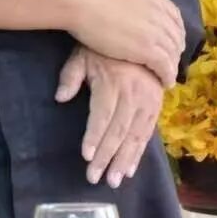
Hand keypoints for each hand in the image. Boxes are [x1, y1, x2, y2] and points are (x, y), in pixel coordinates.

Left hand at [56, 46, 165, 187]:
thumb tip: (60, 98)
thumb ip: (70, 76)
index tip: (86, 156)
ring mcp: (148, 101)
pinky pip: (147, 134)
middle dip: (106, 156)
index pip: (103, 115)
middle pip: (118, 131)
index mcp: (113, 82)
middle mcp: (133, 94)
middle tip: (94, 178)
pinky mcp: (156, 107)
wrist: (141, 36)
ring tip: (113, 181)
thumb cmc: (103, 48)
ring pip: (135, 136)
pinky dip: (138, 153)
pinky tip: (130, 170)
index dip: (95, 136)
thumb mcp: (83, 54)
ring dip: (123, 160)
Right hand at [65, 0, 184, 87]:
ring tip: (169, 75)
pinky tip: (165, 82)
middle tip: (171, 60)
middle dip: (176, 49)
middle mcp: (158, 14)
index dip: (175, 29)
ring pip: (172, 52)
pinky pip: (164, 65)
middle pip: (175, 35)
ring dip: (172, 64)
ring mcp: (154, 32)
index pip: (174, 16)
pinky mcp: (146, 49)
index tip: (172, 38)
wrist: (80, 0)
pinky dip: (168, 75)